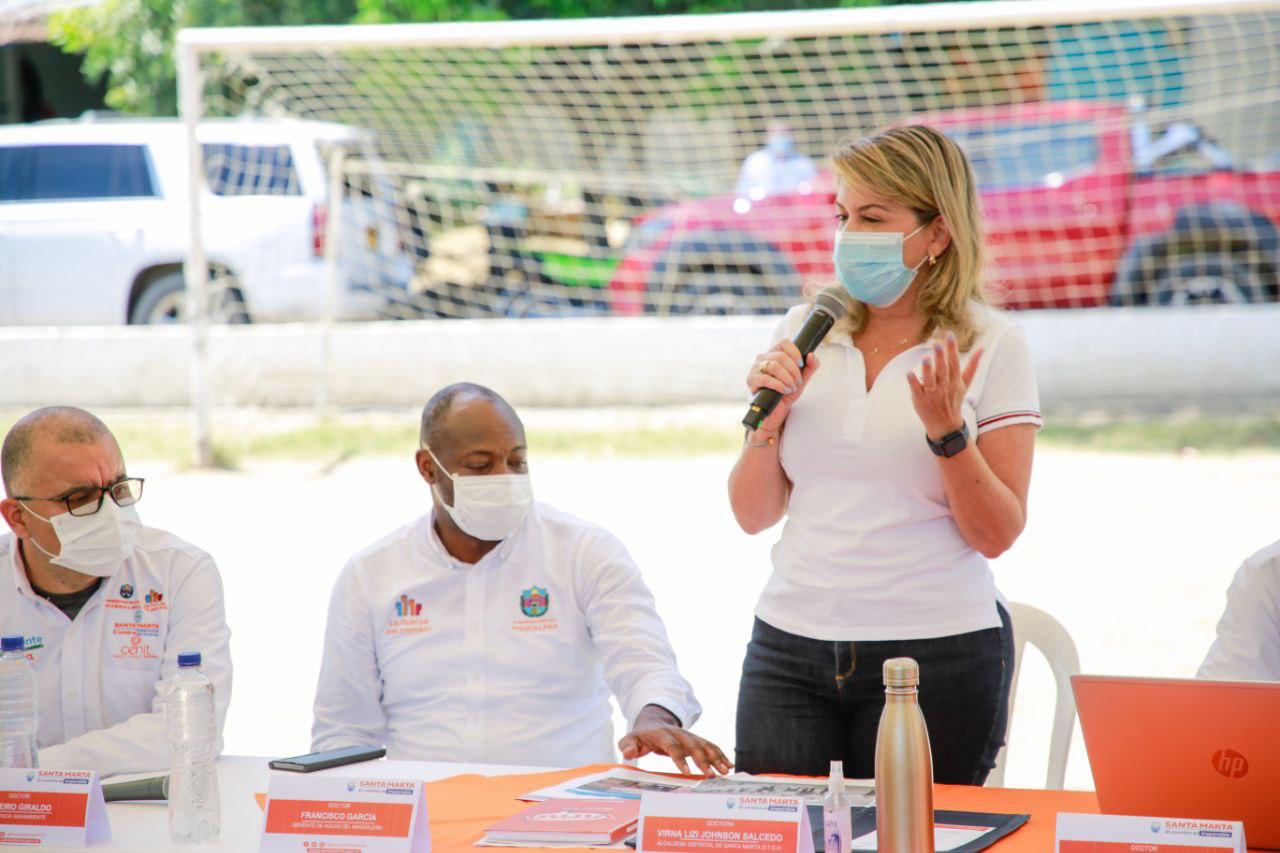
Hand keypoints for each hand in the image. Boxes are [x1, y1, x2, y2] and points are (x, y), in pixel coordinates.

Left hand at [617, 705, 732, 776]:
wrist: (653, 721)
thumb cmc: (641, 736)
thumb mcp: (630, 739)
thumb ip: (627, 745)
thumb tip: (627, 754)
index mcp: (661, 734)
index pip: (672, 745)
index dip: (679, 757)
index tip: (687, 772)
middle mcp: (678, 733)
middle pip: (693, 745)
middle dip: (703, 759)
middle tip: (711, 775)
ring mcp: (689, 735)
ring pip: (704, 744)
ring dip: (716, 757)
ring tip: (725, 771)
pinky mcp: (695, 740)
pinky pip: (710, 746)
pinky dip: (720, 754)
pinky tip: (729, 765)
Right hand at [746, 339, 820, 433]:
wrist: (776, 410)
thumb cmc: (786, 392)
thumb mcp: (801, 379)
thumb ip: (810, 366)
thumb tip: (812, 355)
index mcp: (774, 354)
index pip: (784, 343)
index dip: (795, 352)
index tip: (801, 364)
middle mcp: (762, 358)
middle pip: (781, 356)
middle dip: (794, 370)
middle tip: (797, 382)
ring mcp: (755, 369)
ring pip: (774, 366)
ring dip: (787, 378)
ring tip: (791, 387)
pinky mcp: (751, 381)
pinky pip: (766, 379)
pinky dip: (779, 385)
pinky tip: (784, 391)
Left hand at [907, 331, 983, 440]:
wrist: (945, 424)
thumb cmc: (954, 399)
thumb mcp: (965, 383)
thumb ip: (972, 365)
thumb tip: (982, 348)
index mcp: (955, 380)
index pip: (954, 362)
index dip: (952, 349)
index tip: (949, 335)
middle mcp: (944, 386)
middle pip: (943, 370)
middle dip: (941, 357)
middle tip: (937, 344)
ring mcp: (932, 394)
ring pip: (930, 380)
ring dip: (927, 369)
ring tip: (925, 357)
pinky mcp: (920, 400)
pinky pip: (916, 390)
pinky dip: (913, 382)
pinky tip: (909, 373)